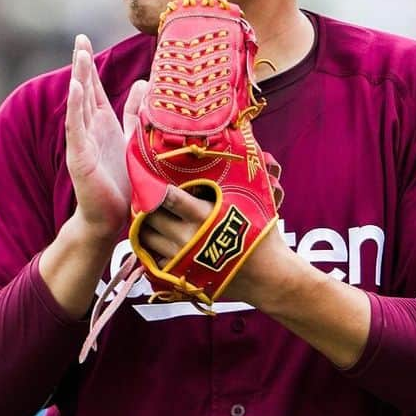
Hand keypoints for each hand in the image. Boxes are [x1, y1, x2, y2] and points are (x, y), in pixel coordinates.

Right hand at [64, 34, 145, 240]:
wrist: (111, 218)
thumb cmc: (122, 183)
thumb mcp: (132, 140)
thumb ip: (135, 113)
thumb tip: (142, 83)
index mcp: (102, 125)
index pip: (94, 89)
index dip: (89, 65)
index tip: (83, 41)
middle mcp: (89, 130)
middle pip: (84, 91)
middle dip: (82, 66)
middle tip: (80, 40)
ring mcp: (82, 143)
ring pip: (79, 105)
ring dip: (79, 80)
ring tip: (79, 56)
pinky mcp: (79, 157)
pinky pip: (76, 128)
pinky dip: (75, 108)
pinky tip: (76, 89)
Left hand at [139, 185, 294, 306]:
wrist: (269, 277)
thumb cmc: (261, 236)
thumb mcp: (250, 203)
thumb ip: (233, 179)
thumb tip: (238, 138)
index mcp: (202, 216)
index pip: (166, 196)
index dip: (154, 186)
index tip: (150, 178)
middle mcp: (186, 238)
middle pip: (150, 216)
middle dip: (147, 204)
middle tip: (149, 196)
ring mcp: (180, 259)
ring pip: (146, 238)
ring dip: (146, 226)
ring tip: (151, 216)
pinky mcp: (179, 276)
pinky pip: (152, 261)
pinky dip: (151, 250)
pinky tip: (159, 240)